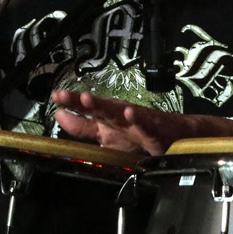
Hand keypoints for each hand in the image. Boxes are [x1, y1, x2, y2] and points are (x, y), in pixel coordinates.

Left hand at [51, 90, 194, 155]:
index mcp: (107, 121)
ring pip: (118, 113)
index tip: (55, 96)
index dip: (70, 104)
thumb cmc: (139, 135)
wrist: (177, 138)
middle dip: (81, 102)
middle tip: (64, 95)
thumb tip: (58, 115)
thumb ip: (83, 127)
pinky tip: (130, 113)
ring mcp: (137, 124)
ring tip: (87, 99)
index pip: (85, 113)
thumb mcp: (106, 134)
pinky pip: (145, 126)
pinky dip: (138, 120)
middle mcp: (120, 119)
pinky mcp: (154, 132)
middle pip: (98, 109)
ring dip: (103, 106)